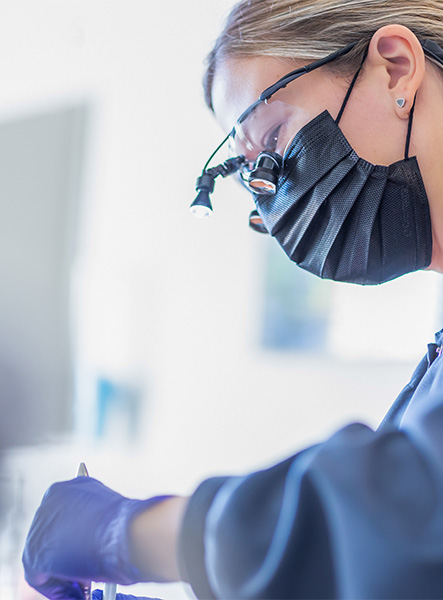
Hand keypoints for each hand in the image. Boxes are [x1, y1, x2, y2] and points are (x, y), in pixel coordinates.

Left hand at [22, 477, 169, 598]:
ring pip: (44, 555)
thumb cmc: (127, 526)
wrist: (125, 534)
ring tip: (82, 588)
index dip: (75, 541)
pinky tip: (77, 593)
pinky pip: (39, 576)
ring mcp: (40, 526)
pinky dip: (57, 588)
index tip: (83, 555)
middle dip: (66, 557)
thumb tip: (94, 539)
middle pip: (52, 536)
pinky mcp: (35, 552)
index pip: (65, 517)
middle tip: (82, 574)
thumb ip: (95, 522)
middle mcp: (50, 501)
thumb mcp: (110, 516)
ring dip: (62, 573)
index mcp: (69, 487)